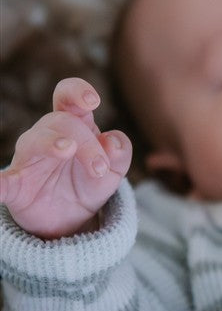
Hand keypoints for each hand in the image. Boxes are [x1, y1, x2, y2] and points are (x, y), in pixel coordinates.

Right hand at [0, 78, 131, 238]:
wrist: (71, 219)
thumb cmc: (88, 182)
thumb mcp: (113, 170)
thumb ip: (120, 153)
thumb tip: (113, 142)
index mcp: (74, 125)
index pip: (68, 97)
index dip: (77, 92)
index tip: (92, 101)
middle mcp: (47, 136)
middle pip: (62, 122)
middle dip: (87, 143)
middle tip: (100, 169)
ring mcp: (28, 160)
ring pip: (34, 141)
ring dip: (52, 144)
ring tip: (67, 150)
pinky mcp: (15, 187)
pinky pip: (2, 182)